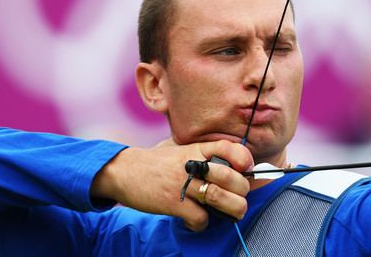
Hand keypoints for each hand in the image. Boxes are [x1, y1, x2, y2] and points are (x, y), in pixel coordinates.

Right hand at [91, 140, 252, 230]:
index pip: (230, 147)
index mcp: (197, 149)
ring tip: (231, 213)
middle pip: (233, 178)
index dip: (245, 159)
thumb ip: (203, 156)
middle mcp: (194, 164)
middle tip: (239, 198)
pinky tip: (196, 221)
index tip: (246, 169)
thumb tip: (233, 168)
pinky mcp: (173, 203)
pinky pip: (201, 218)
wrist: (124, 171)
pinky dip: (202, 224)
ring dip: (233, 210)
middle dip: (242, 193)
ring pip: (221, 199)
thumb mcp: (181, 150)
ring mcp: (183, 184)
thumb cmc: (157, 163)